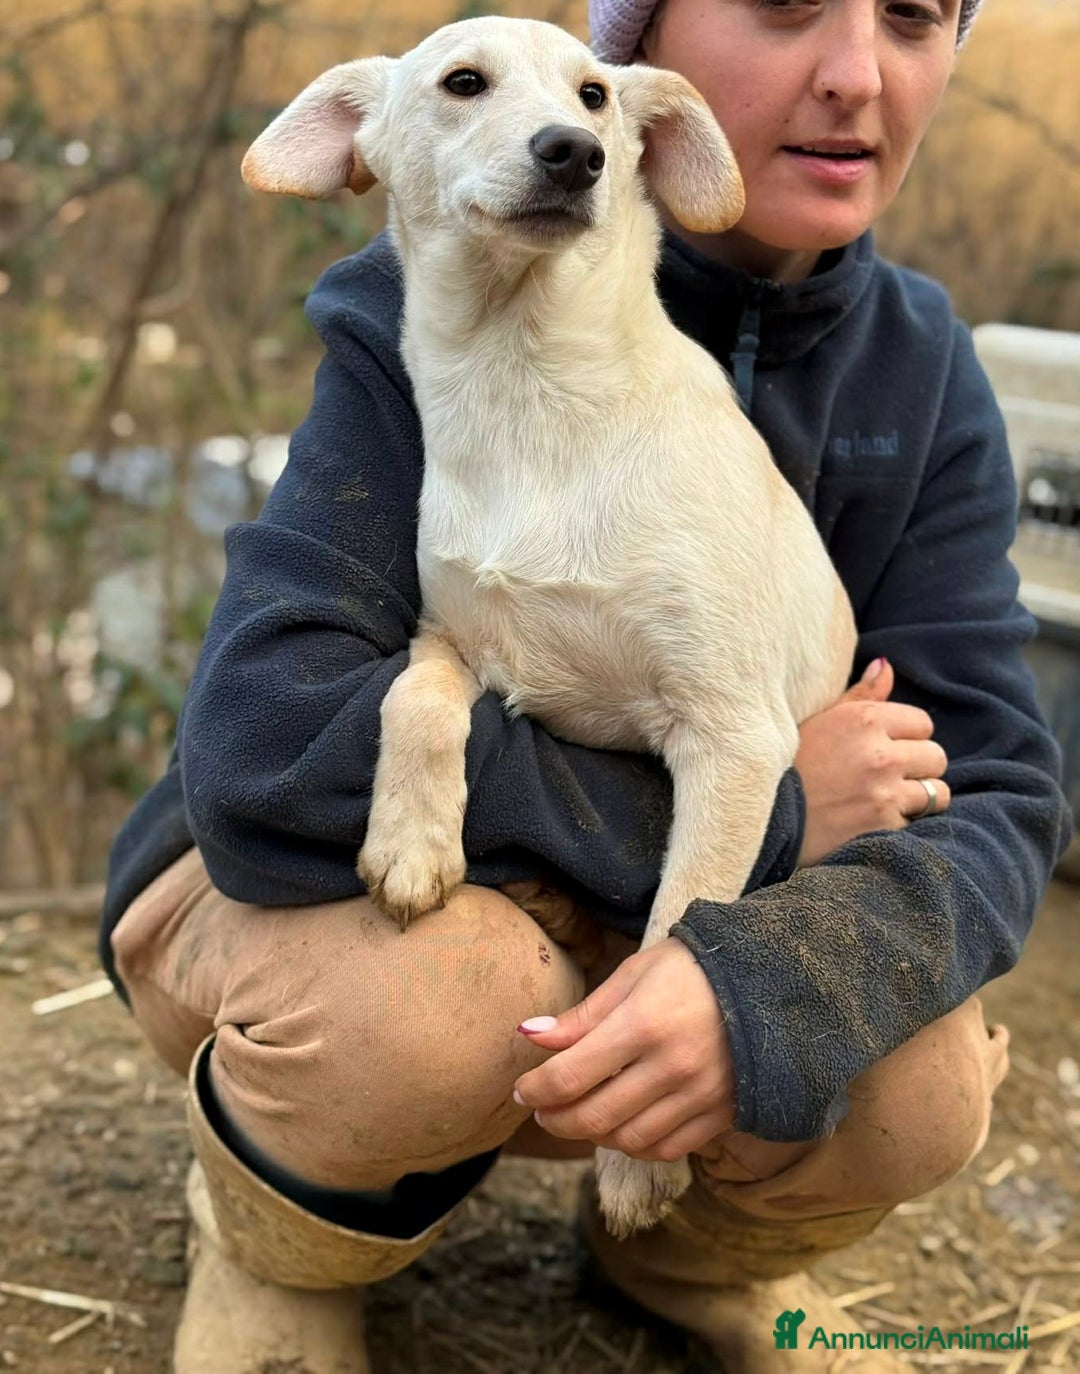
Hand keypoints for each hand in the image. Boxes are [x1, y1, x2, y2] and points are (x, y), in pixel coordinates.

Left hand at [511, 938, 734, 1161]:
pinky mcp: (722, 1114)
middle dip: (557, 1120)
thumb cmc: (691, 968)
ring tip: (580, 1115)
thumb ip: (583, 1015)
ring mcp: (700, 1095)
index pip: (570, 1076)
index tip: (522, 1090)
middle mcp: (672, 1067)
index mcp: (643, 1025)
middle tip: (542, 1111)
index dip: (536, 1090)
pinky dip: (637, 1146)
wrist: (769, 980)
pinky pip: (667, 1149)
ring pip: (629, 1140)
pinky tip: (623, 1125)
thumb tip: (530, 1034)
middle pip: (595, 1116)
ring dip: (594, 1135)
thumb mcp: (634, 975)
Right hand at [796, 657, 950, 866]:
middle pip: (936, 757)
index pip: (922, 723)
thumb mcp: (819, 720)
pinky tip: (871, 823)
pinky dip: (899, 826)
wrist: (758, 817)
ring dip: (917, 799)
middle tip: (888, 778)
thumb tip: (886, 666)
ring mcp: (883, 792)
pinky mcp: (882, 827)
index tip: (884, 750)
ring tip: (886, 801)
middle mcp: (878, 753)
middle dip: (918, 768)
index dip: (906, 738)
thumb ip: (860, 695)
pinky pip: (916, 824)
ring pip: (937, 793)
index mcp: (863, 719)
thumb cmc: (787, 765)